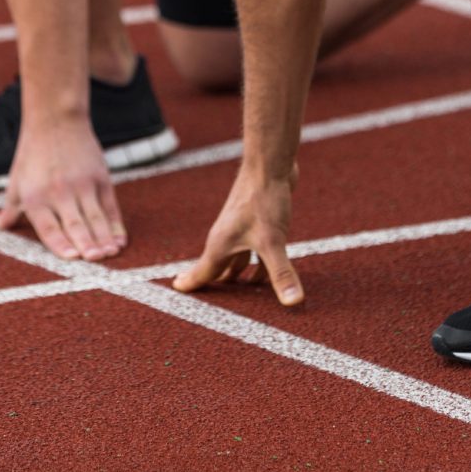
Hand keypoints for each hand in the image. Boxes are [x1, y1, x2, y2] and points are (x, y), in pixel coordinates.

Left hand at [0, 119, 126, 260]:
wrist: (56, 120)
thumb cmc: (32, 154)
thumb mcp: (16, 181)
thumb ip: (8, 209)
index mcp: (36, 197)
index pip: (49, 226)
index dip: (61, 243)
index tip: (72, 258)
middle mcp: (60, 192)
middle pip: (76, 223)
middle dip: (87, 244)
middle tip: (96, 260)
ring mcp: (83, 184)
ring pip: (96, 217)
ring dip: (104, 237)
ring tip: (110, 254)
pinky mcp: (101, 177)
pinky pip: (110, 206)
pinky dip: (115, 225)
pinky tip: (120, 240)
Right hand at [174, 164, 302, 305]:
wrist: (270, 164)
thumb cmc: (263, 199)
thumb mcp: (273, 241)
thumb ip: (281, 273)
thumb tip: (293, 302)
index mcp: (221, 245)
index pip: (202, 272)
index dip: (190, 285)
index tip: (176, 292)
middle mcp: (227, 237)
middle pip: (218, 269)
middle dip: (216, 288)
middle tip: (211, 307)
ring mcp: (241, 228)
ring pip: (237, 260)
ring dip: (240, 277)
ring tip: (245, 299)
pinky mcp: (257, 221)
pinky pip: (252, 249)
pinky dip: (256, 265)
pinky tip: (267, 272)